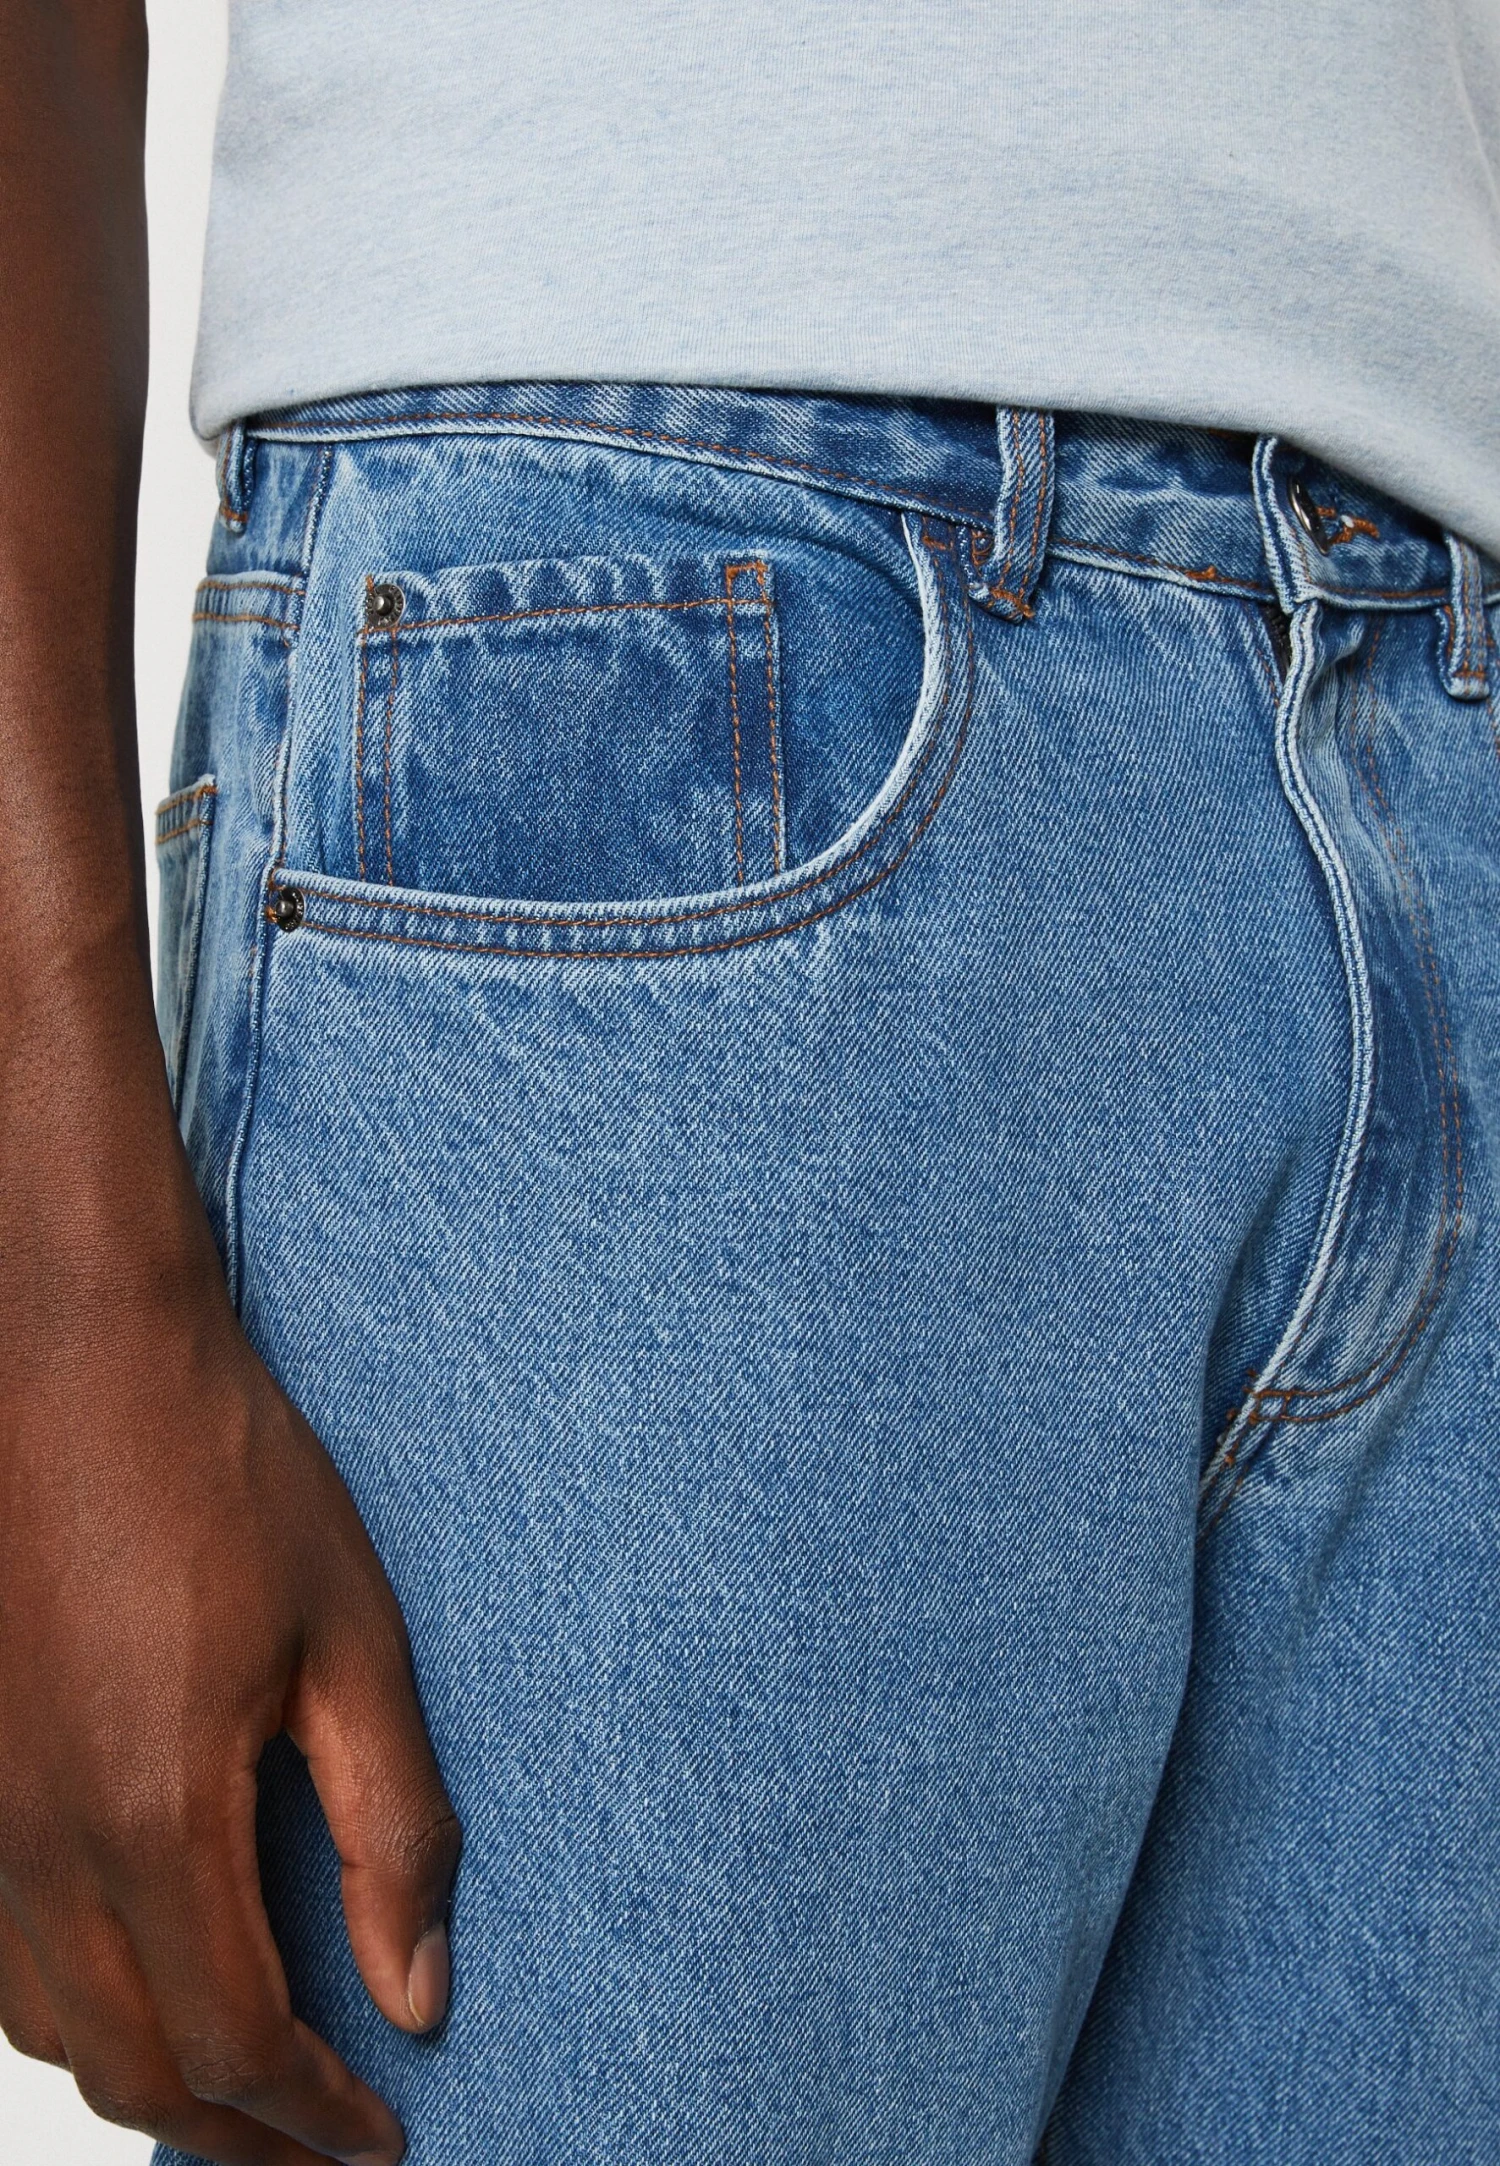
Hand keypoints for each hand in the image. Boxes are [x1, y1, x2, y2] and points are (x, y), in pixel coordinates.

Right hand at [0, 1201, 459, 2164]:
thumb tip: (419, 1990)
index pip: (239, 2044)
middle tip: (321, 2147)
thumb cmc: (217, 1468)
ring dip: (149, 2084)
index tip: (380, 2136)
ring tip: (240, 2098)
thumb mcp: (352, 1636)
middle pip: (135, 2066)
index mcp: (153, 1815)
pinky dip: (69, 2014)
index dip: (315, 2116)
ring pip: (49, 2031)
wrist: (70, 1352)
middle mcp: (39, 1844)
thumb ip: (393, 1825)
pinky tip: (128, 1993)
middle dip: (238, 2134)